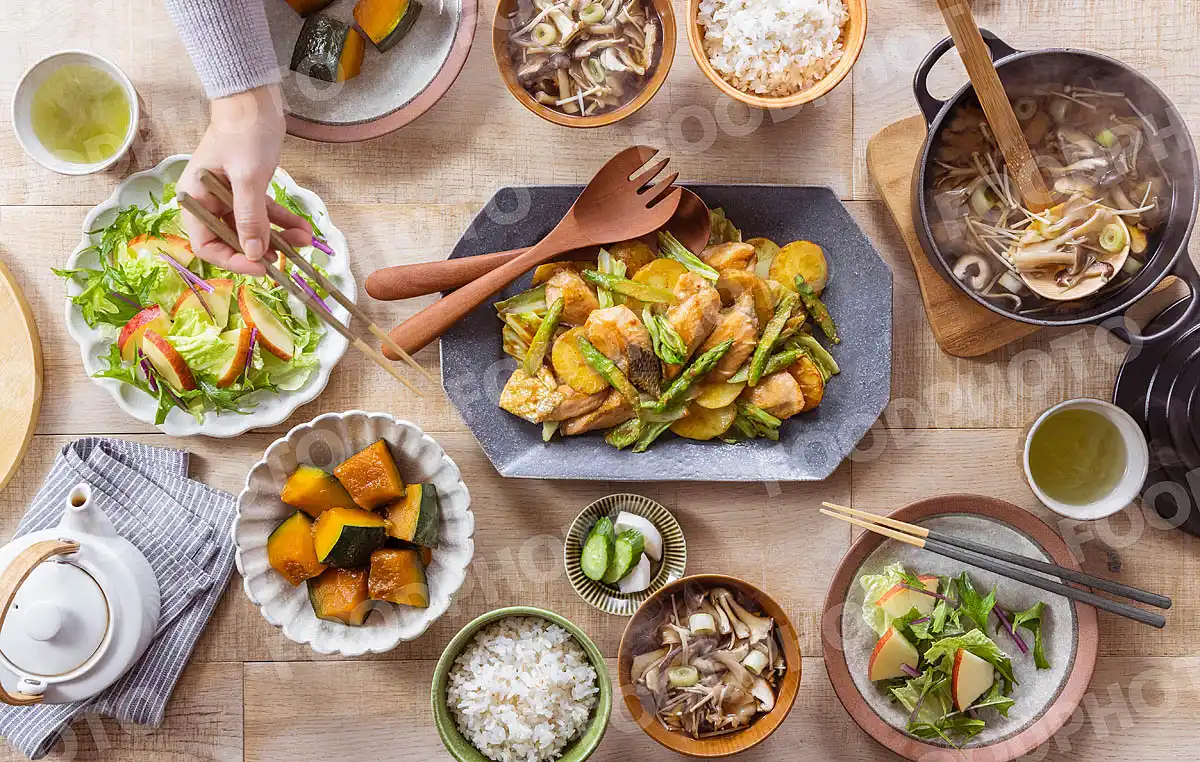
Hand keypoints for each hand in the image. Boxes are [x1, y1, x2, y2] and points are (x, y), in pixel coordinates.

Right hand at [177, 85, 312, 275]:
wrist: (255, 97)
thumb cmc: (244, 132)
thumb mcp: (248, 178)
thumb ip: (249, 217)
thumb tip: (255, 253)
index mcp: (195, 199)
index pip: (207, 246)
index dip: (234, 260)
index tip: (263, 266)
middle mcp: (208, 201)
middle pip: (232, 240)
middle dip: (262, 249)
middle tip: (290, 256)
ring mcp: (228, 196)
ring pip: (253, 228)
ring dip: (279, 236)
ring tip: (305, 240)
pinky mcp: (248, 188)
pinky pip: (264, 213)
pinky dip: (282, 221)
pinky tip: (303, 227)